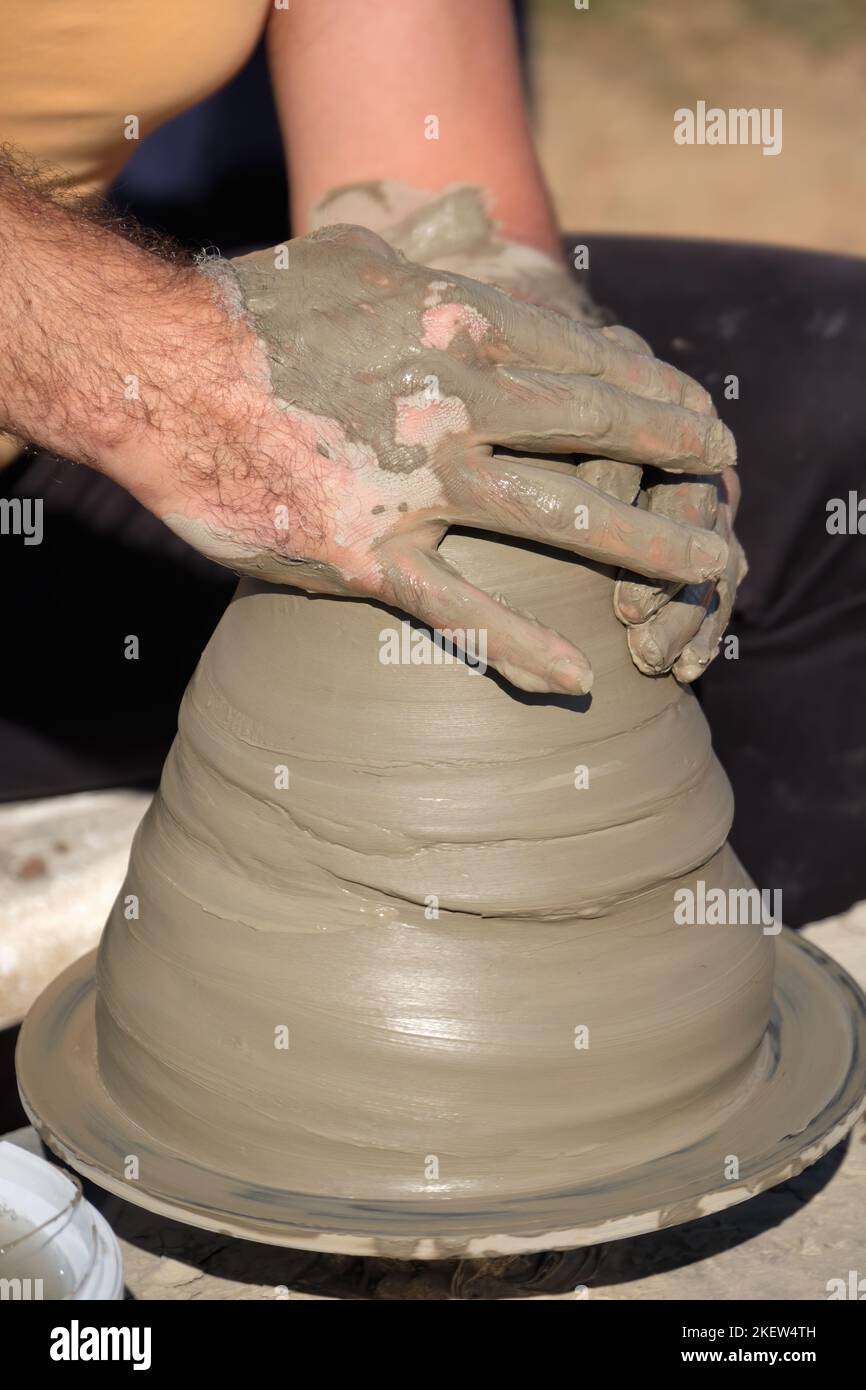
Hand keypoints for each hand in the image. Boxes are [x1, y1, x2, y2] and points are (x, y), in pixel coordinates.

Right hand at [164, 221, 733, 695]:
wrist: (155, 371)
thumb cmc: (249, 314)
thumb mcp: (351, 262)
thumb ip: (418, 273)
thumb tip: (450, 269)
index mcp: (454, 326)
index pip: (587, 360)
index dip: (652, 392)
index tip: (692, 414)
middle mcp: (455, 399)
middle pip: (596, 433)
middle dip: (673, 460)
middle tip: (723, 481)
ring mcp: (416, 481)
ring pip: (557, 517)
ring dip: (640, 546)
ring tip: (701, 571)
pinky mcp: (365, 551)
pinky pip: (458, 609)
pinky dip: (521, 645)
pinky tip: (576, 674)